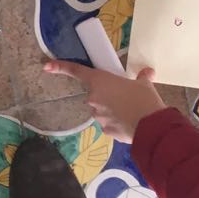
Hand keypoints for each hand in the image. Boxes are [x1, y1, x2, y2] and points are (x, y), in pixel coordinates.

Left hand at [43, 61, 164, 142]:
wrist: (151, 127)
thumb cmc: (144, 100)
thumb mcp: (144, 85)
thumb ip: (142, 78)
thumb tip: (147, 72)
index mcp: (100, 81)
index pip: (77, 71)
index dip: (61, 67)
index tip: (46, 66)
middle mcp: (94, 98)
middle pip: (96, 94)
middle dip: (108, 96)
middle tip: (126, 97)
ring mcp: (98, 116)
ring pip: (102, 111)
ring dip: (113, 110)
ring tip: (132, 111)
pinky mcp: (105, 131)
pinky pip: (109, 124)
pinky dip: (117, 123)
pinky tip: (130, 123)